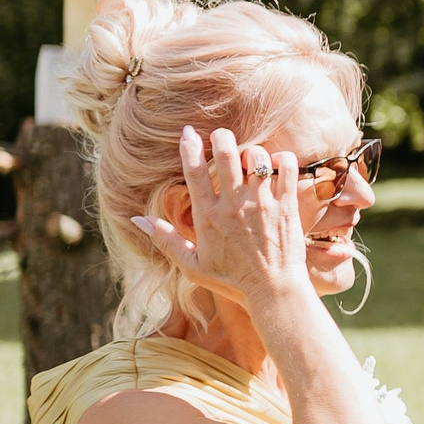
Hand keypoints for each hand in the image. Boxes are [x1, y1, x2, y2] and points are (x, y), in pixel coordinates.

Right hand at [130, 126, 311, 304]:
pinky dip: (282, 160)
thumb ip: (164, 239)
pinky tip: (276, 166)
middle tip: (221, 138)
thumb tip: (136, 218)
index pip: (192, 172)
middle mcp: (234, 206)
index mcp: (208, 217)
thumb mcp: (191, 265)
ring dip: (252, 151)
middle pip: (225, 154)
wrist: (274, 292)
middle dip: (221, 137)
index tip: (187, 132)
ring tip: (250, 160)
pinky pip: (287, 168)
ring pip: (257, 157)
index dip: (188, 146)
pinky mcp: (287, 206)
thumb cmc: (231, 281)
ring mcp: (263, 204)